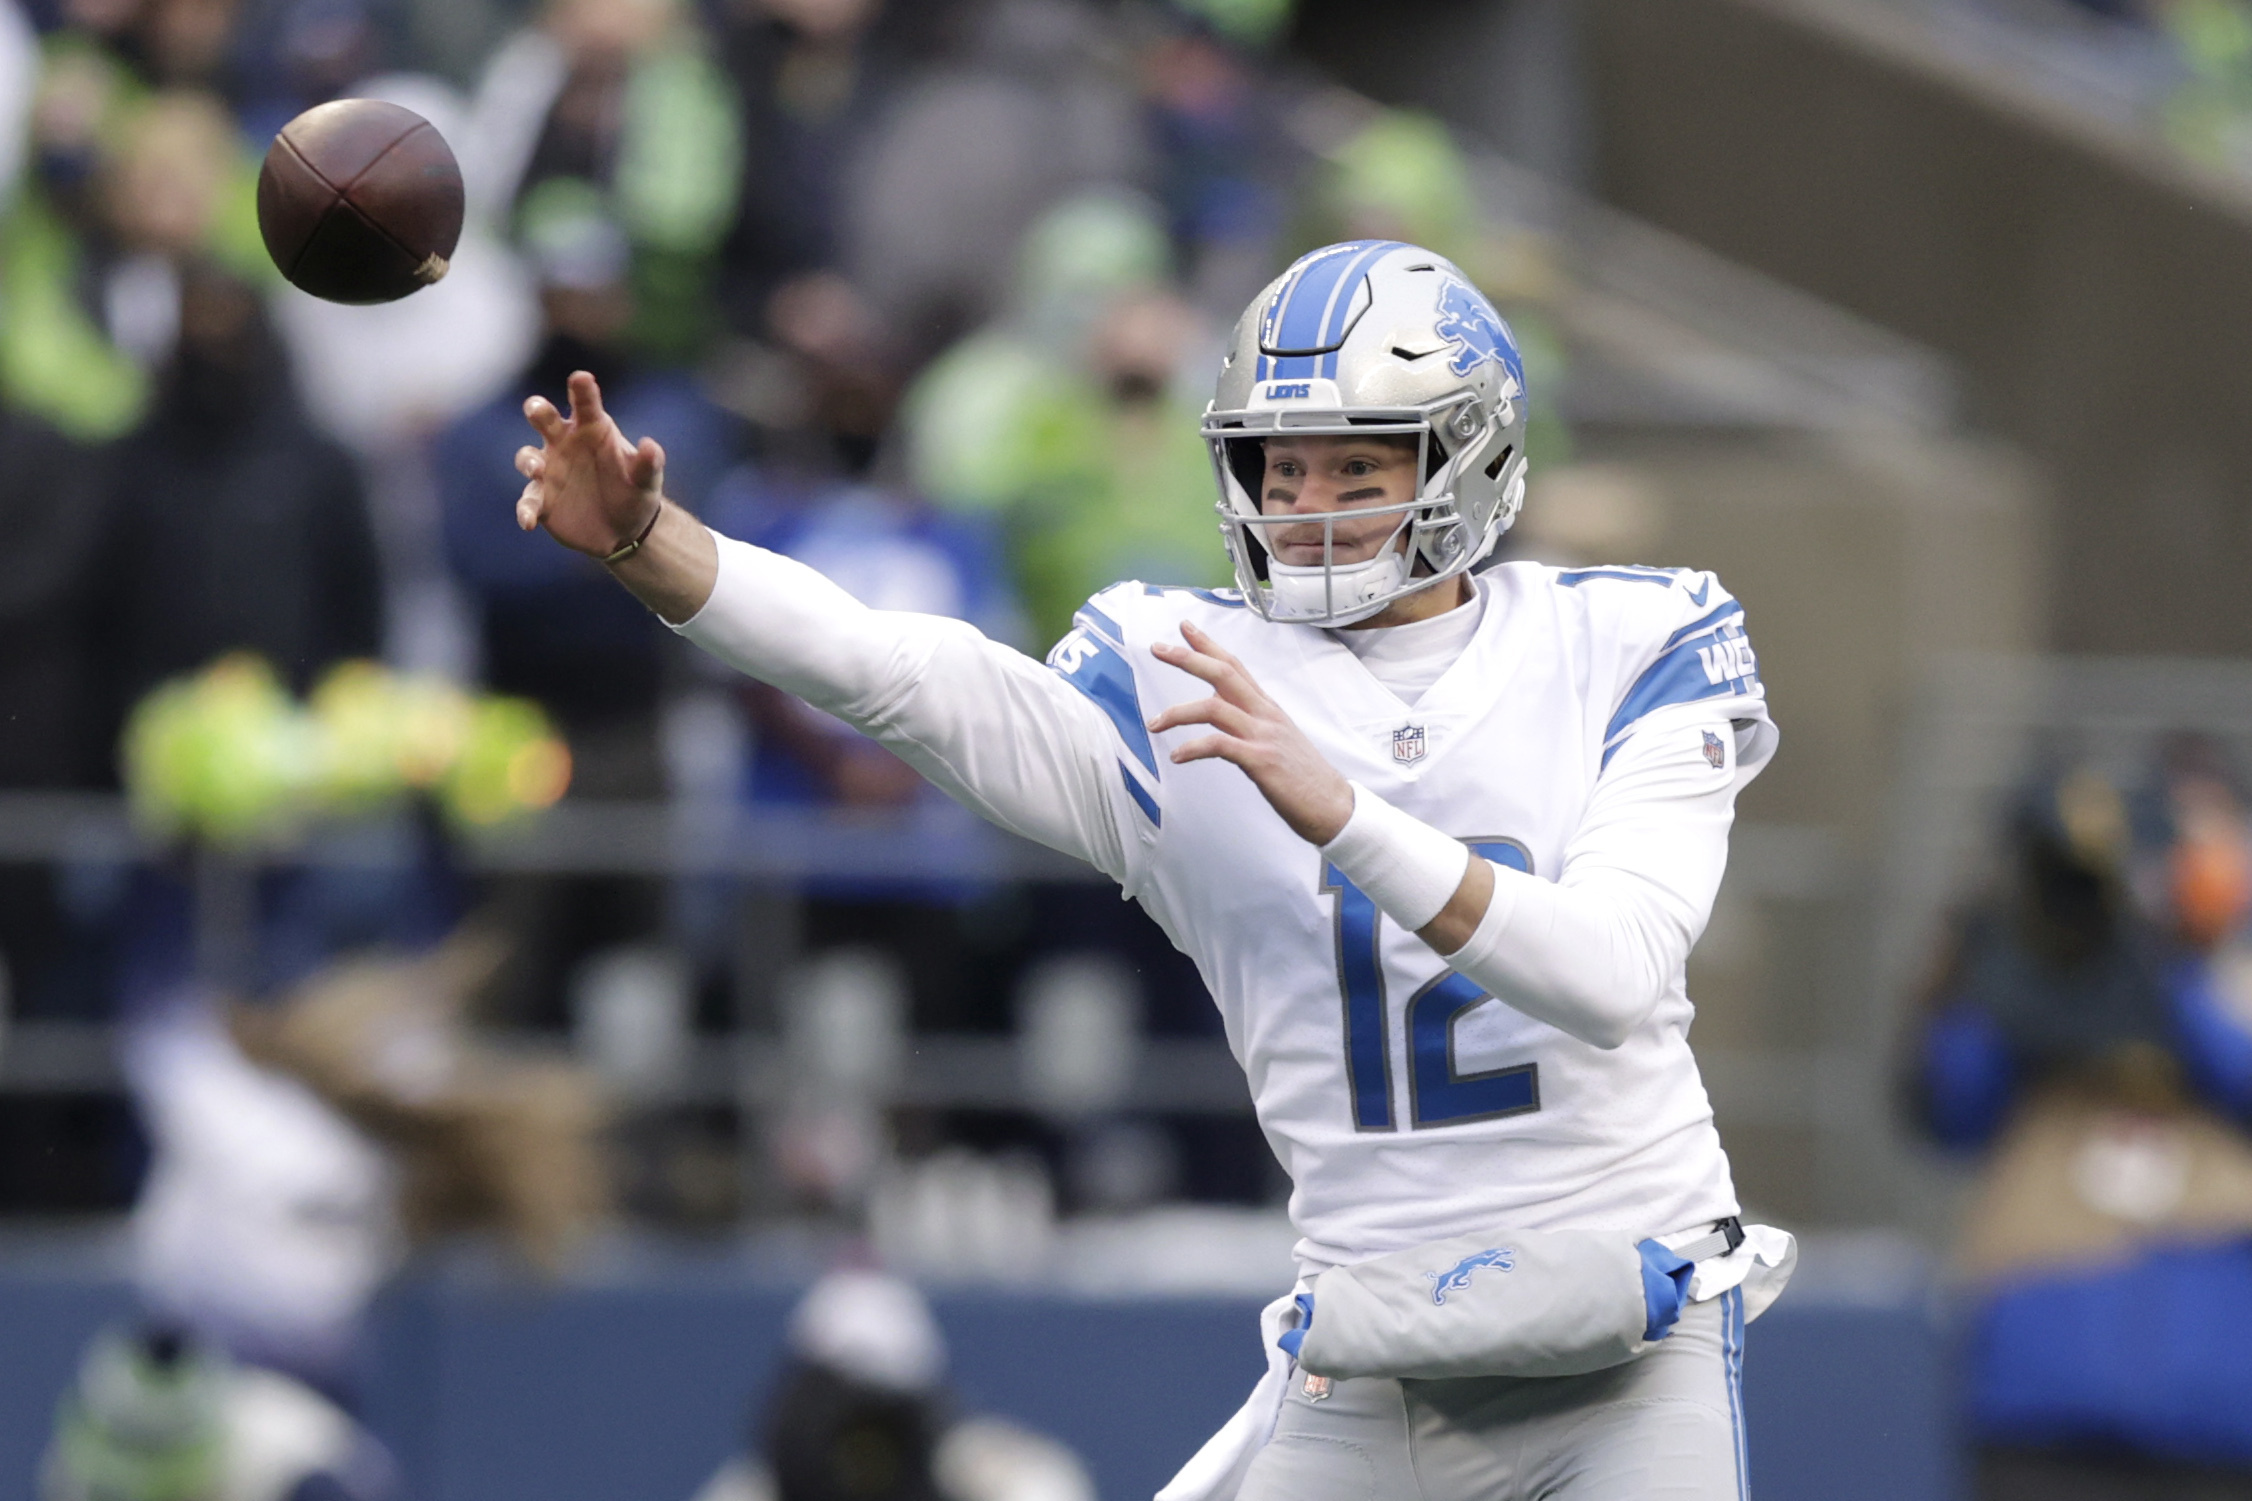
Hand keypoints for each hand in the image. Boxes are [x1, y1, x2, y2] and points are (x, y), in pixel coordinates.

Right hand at [514, 370, 666, 558]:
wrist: (625, 531)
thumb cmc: (635, 494)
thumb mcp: (647, 481)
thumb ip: (648, 463)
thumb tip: (650, 446)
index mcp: (592, 430)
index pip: (585, 404)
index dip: (581, 390)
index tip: (581, 378)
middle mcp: (565, 444)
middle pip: (544, 418)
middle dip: (538, 410)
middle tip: (537, 410)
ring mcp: (549, 471)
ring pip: (528, 457)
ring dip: (529, 461)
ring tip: (538, 469)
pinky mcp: (541, 500)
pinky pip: (528, 500)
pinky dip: (526, 508)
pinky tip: (529, 521)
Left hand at [1147, 621, 1355, 844]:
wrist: (1332, 805)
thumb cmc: (1302, 777)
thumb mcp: (1275, 739)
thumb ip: (1248, 722)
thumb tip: (1219, 712)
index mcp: (1267, 707)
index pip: (1234, 666)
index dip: (1208, 645)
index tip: (1185, 628)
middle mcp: (1265, 714)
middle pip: (1222, 673)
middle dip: (1187, 658)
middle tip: (1158, 648)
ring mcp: (1263, 735)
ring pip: (1214, 707)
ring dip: (1177, 712)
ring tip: (1154, 723)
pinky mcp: (1261, 760)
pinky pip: (1219, 745)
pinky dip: (1193, 748)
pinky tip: (1177, 756)